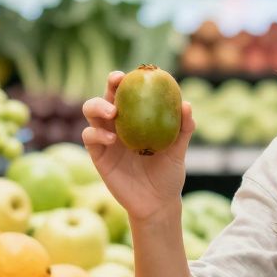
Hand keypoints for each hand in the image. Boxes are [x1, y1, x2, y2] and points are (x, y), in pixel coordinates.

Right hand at [81, 71, 194, 223]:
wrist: (157, 203)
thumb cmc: (169, 174)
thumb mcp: (179, 150)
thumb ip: (183, 128)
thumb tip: (186, 104)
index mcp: (136, 118)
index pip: (129, 93)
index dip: (129, 80)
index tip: (134, 72)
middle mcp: (118, 124)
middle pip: (107, 96)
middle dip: (109, 86)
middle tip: (116, 82)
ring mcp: (105, 138)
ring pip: (91, 113)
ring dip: (97, 106)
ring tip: (112, 112)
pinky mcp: (98, 155)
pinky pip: (89, 138)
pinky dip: (96, 133)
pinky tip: (111, 139)